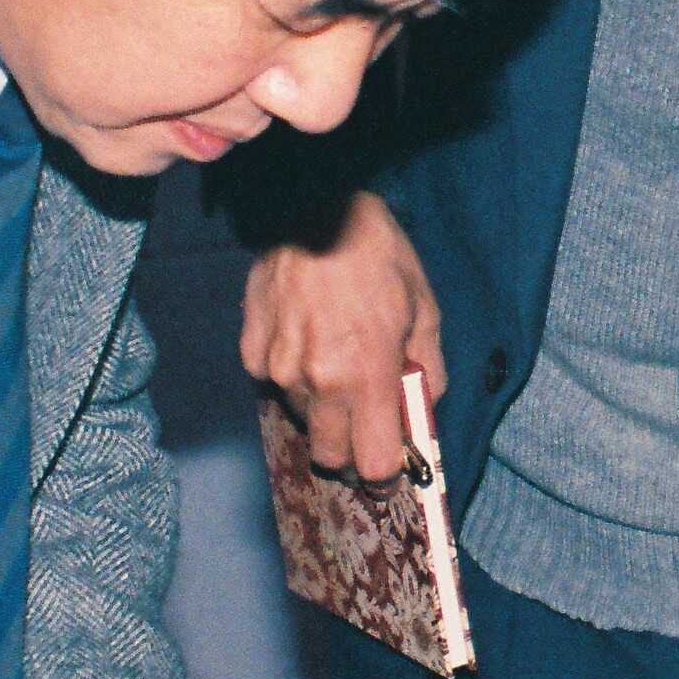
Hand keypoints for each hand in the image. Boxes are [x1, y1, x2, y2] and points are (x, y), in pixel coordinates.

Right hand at [240, 191, 443, 483]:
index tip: (392, 466)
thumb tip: (423, 402)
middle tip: (365, 424)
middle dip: (350, 451)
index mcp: (367, 377)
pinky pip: (271, 382)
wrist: (313, 206)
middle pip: (330, 457)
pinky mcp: (252, 348)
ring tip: (336, 361)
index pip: (373, 462)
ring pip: (302, 417)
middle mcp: (318, 383)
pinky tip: (306, 339)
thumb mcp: (424, 308)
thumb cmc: (377, 254)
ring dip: (321, 407)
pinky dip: (290, 374)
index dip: (386, 472)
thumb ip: (426, 367)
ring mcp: (279, 368)